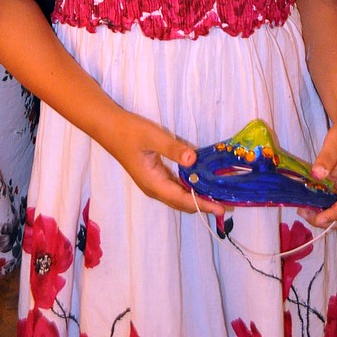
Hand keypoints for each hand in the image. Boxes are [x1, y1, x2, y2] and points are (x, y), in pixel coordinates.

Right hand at [103, 112, 224, 217]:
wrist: (110, 127)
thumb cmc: (131, 132)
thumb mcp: (153, 137)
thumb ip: (173, 149)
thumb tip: (192, 160)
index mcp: (153, 184)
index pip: (182, 200)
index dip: (202, 204)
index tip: (221, 208)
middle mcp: (154, 188)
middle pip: (182, 203)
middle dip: (203, 205)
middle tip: (227, 205)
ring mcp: (154, 183)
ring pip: (179, 197)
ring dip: (197, 199)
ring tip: (218, 198)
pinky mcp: (154, 176)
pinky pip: (175, 188)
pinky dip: (189, 189)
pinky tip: (200, 184)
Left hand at [301, 112, 336, 229]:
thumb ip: (327, 157)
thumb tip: (317, 175)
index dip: (334, 215)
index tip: (318, 218)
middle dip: (326, 221)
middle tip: (304, 212)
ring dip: (321, 215)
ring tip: (302, 208)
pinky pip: (331, 201)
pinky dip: (320, 204)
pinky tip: (306, 199)